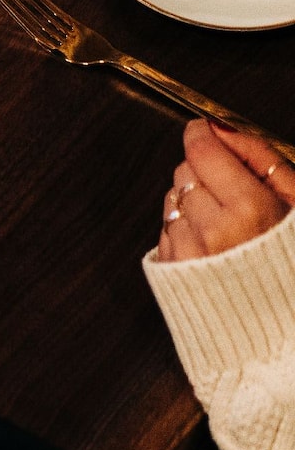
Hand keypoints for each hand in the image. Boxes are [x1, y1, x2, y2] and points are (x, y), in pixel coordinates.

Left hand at [155, 120, 294, 261]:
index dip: (201, 134)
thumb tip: (222, 128)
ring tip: (227, 223)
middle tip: (233, 192)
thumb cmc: (292, 258)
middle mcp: (211, 231)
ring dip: (193, 202)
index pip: (202, 151)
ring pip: (173, 198)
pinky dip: (185, 227)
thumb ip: (260, 158)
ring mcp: (187, 251)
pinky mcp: (171, 267)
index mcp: (249, 211)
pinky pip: (166, 227)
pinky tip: (214, 242)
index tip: (205, 130)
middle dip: (204, 172)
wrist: (280, 321)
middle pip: (185, 171)